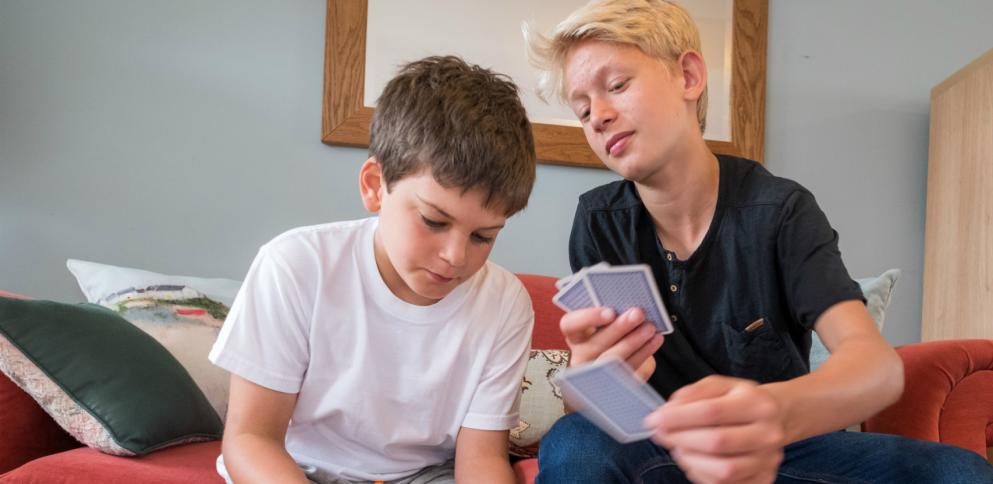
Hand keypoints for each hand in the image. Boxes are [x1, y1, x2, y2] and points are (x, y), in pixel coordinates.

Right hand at [560, 306, 663, 379]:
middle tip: (638, 314)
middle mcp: (580, 356)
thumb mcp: (606, 319)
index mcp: (574, 335)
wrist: (622, 355)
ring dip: (634, 342)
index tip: (610, 312)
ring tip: (650, 328)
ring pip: (612, 361)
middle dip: (619, 328)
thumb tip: (627, 304)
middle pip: (595, 344)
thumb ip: (611, 311)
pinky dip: (644, 354)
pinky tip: (655, 340)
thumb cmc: (612, 329)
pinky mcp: (614, 385)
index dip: (588, 318)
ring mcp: (595, 375)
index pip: (570, 325)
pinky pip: (628, 371)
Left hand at [645, 376, 785, 483]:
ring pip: (723, 470)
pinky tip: (693, 461)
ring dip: (690, 461)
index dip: (677, 418)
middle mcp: (768, 434)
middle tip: (661, 434)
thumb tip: (667, 411)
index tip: (654, 419)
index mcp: (758, 404)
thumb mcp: (720, 385)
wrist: (777, 418)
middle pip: (717, 443)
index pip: (712, 412)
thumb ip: (693, 394)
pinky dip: (701, 475)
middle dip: (680, 439)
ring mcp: (768, 461)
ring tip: (678, 448)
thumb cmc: (741, 400)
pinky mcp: (763, 480)